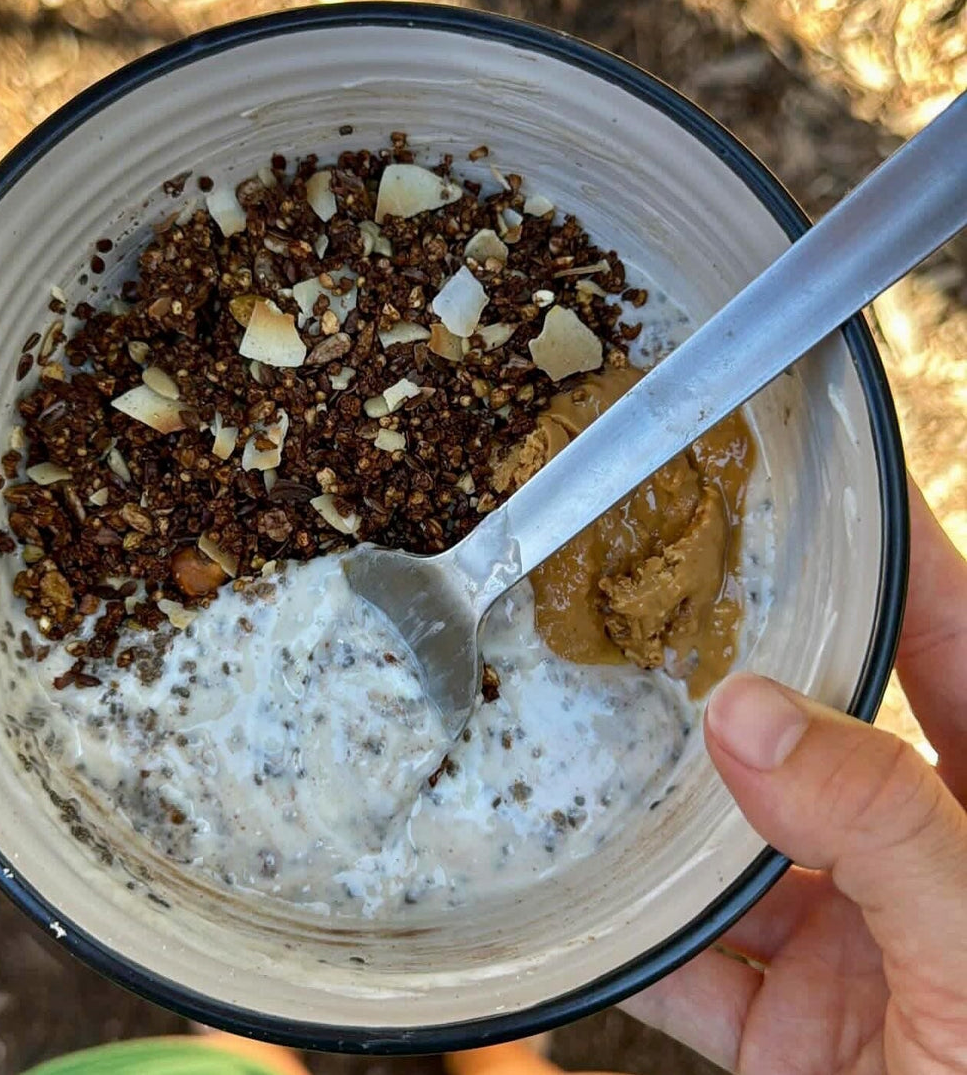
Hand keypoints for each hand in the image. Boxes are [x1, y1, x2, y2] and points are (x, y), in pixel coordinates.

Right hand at [622, 478, 966, 1073]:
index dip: (899, 561)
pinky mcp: (793, 1021)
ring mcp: (854, 938)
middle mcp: (927, 858)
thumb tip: (749, 713)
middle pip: (827, 727)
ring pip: (737, 840)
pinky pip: (691, 960)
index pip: (957, 646)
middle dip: (749, 660)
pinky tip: (578, 894)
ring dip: (666, 802)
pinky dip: (632, 939)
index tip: (826, 484)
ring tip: (591, 720)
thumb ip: (885, 826)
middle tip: (668, 586)